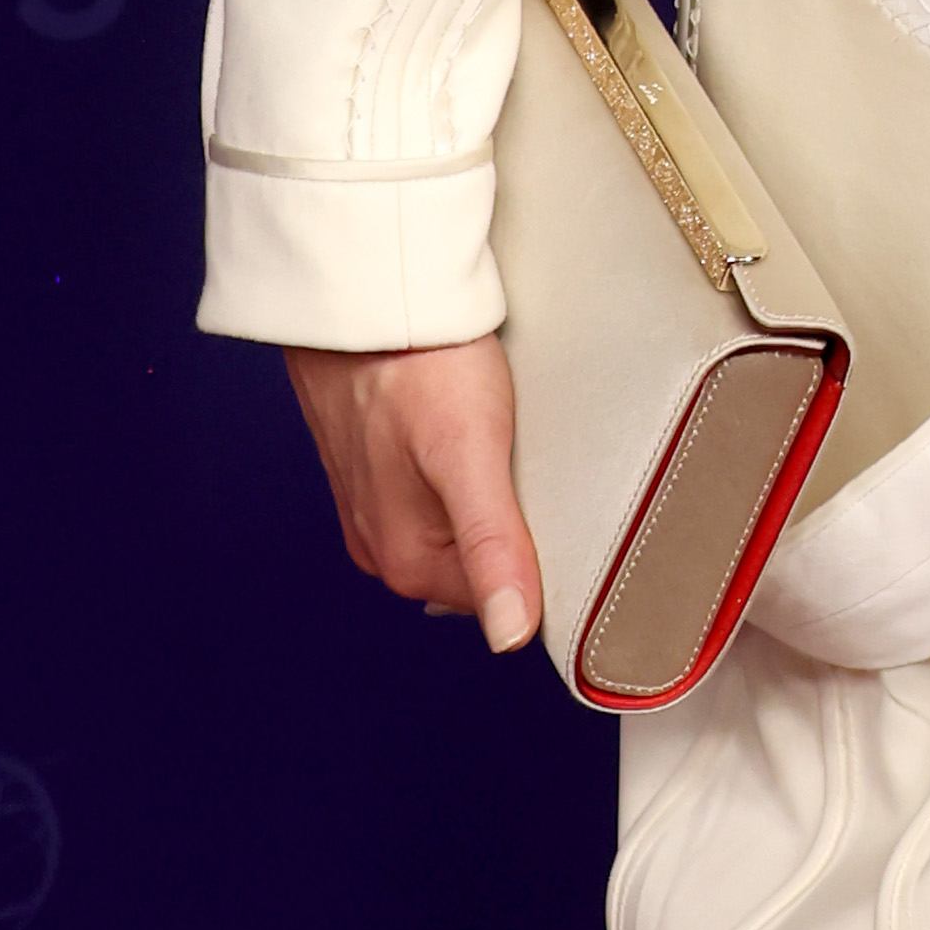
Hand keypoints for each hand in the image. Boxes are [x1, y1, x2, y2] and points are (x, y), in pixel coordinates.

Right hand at [287, 339, 542, 650]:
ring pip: (461, 522)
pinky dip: (467, 468)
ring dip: (491, 493)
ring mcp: (377, 504)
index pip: (502, 597)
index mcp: (406, 562)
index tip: (567, 510)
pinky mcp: (380, 464)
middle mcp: (384, 544)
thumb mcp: (471, 453)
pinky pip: (440, 488)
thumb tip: (511, 635)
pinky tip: (480, 431)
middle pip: (481, 561)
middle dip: (517, 523)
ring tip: (509, 441)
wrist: (363, 294)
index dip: (544, 556)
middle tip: (538, 462)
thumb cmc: (417, 362)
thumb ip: (491, 545)